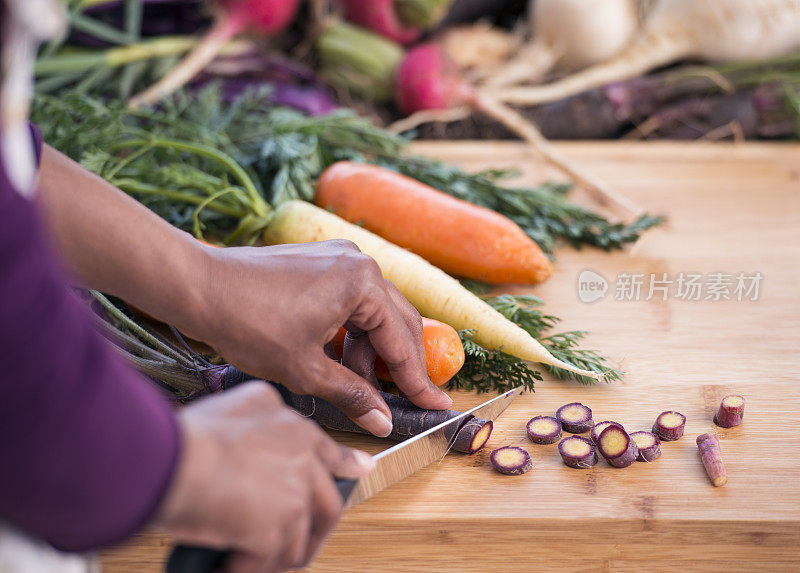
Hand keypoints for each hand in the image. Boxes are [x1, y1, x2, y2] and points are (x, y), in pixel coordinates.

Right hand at [157, 382, 373, 571]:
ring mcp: (296, 491)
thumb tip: (261, 424)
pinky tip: (230, 563)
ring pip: (303, 537)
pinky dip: (251, 567)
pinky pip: (274, 558)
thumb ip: (257, 414)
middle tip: (297, 548)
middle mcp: (302, 455)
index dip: (345, 464)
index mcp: (290, 426)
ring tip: (256, 562)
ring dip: (280, 555)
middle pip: (328, 502)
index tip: (359, 470)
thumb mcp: (231, 406)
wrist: (172, 462)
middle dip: (314, 531)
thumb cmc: (186, 438)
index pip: (329, 450)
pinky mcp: (282, 524)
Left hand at [175, 240, 451, 436]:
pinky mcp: (320, 262)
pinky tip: (340, 361)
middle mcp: (359, 261)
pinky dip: (351, 333)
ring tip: (360, 389)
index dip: (417, 380)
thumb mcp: (306, 369)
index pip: (401, 340)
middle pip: (396, 321)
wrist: (199, 288)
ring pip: (372, 313)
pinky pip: (351, 301)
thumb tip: (384, 421)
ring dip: (370, 351)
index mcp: (363, 282)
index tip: (437, 404)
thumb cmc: (249, 324)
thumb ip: (353, 395)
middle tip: (411, 400)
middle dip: (400, 365)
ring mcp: (339, 257)